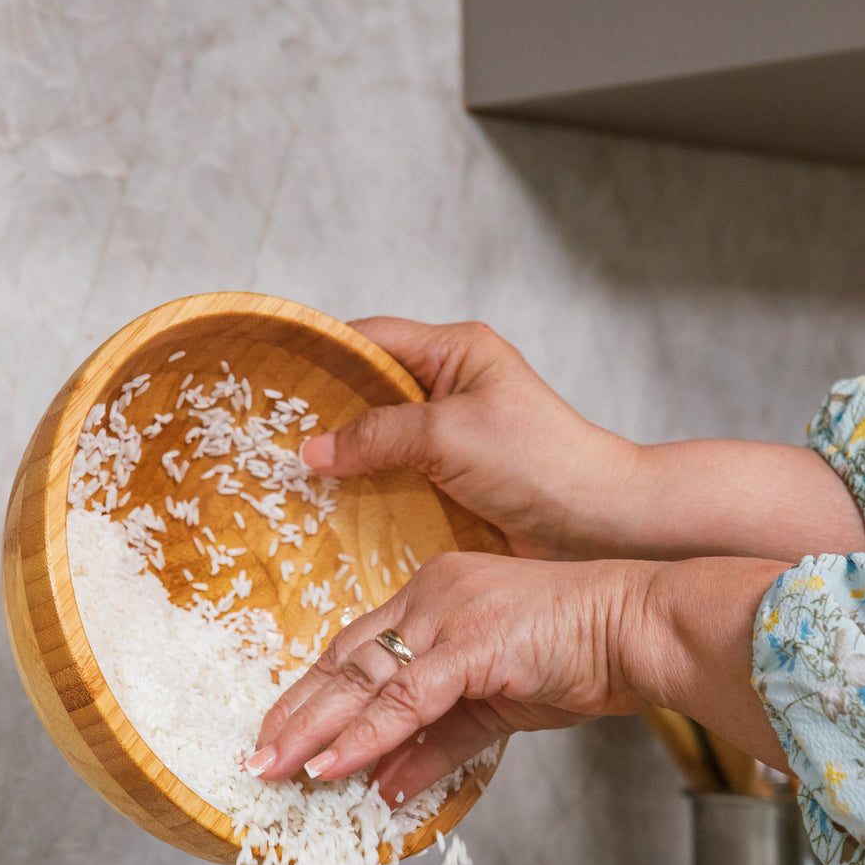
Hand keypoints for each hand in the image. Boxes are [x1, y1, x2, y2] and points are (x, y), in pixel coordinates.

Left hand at [249, 551, 652, 801]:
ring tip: (276, 769)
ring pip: (365, 679)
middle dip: (296, 716)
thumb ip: (435, 744)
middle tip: (257, 759)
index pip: (355, 650)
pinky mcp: (474, 643)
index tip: (280, 733)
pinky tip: (333, 766)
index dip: (313, 696)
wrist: (639, 630)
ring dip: (315, 730)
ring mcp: (449, 616)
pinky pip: (407, 699)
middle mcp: (430, 597)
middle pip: (344, 662)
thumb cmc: (578, 658)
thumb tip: (385, 787)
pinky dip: (367, 735)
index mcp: (431, 598)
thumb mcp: (493, 708)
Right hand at [303, 316, 864, 564]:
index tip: (271, 375)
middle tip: (268, 436)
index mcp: (455, 352)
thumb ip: (378, 434)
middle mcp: (450, 390)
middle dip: (324, 414)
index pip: (372, 339)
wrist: (596, 525)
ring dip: (343, 462)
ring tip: (287, 478)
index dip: (322, 354)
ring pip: (379, 442)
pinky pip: (397, 483)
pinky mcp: (452, 485)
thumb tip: (311, 449)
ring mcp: (450, 440)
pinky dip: (367, 495)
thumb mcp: (448, 434)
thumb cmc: (538, 462)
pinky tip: (331, 512)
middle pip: (369, 393)